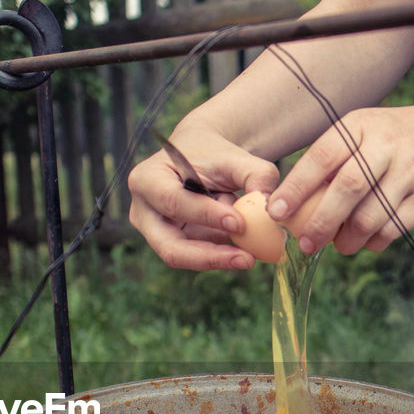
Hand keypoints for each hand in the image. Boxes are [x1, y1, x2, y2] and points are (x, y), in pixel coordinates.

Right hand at [127, 127, 278, 270]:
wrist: (201, 159)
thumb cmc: (214, 154)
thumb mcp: (235, 157)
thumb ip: (256, 176)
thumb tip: (271, 208)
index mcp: (147, 179)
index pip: (173, 202)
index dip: (206, 216)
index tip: (240, 223)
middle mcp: (142, 211)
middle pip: (170, 247)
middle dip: (210, 256)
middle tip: (247, 259)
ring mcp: (153, 233)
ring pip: (185, 257)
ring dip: (220, 254)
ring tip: (251, 249)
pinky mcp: (170, 244)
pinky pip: (197, 257)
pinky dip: (222, 253)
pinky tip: (245, 247)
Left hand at [267, 100, 413, 255]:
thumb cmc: (398, 137)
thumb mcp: (366, 130)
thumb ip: (333, 160)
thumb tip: (291, 202)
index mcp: (362, 125)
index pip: (322, 157)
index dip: (296, 188)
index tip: (276, 213)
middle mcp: (387, 145)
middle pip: (346, 189)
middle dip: (319, 223)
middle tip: (305, 244)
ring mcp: (411, 171)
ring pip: (369, 216)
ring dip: (347, 239)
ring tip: (338, 245)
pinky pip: (392, 228)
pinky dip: (373, 241)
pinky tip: (366, 241)